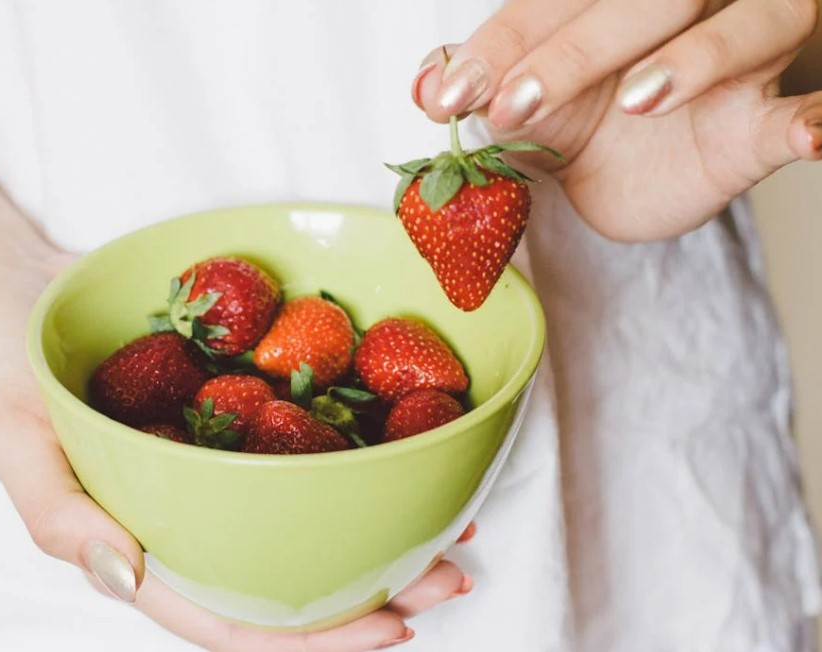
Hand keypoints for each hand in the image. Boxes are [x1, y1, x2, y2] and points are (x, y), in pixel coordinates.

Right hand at [0, 254, 473, 651]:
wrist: (28, 294)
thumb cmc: (13, 374)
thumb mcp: (13, 443)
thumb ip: (58, 515)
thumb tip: (124, 577)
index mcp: (149, 546)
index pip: (234, 617)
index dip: (313, 637)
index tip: (390, 624)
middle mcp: (197, 518)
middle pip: (292, 578)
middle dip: (375, 590)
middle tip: (450, 572)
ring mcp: (222, 467)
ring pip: (309, 518)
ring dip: (383, 531)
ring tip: (453, 529)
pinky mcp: (239, 413)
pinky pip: (305, 443)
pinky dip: (360, 454)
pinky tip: (410, 450)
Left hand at [414, 0, 821, 240]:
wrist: (626, 177)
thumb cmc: (576, 123)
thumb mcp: (520, 107)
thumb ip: (480, 87)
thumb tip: (424, 82)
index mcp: (601, 1)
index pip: (554, 2)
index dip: (502, 44)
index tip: (448, 95)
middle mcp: (678, 9)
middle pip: (646, 3)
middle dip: (573, 53)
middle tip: (514, 106)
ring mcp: (735, 53)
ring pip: (747, 25)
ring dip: (697, 58)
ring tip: (641, 98)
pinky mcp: (762, 118)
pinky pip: (800, 110)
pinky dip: (812, 121)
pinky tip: (810, 135)